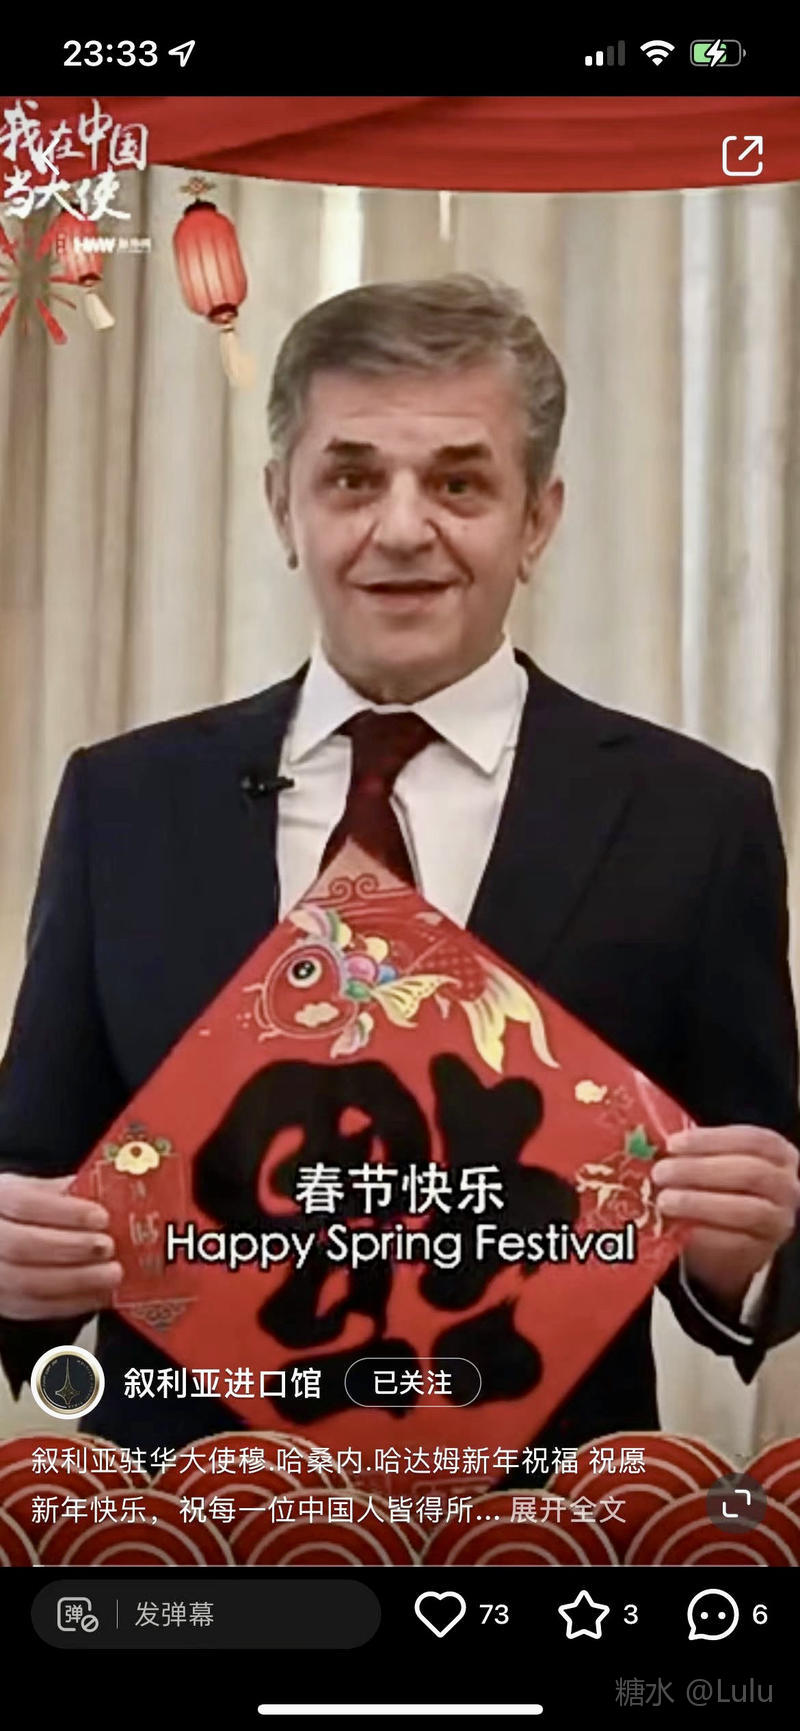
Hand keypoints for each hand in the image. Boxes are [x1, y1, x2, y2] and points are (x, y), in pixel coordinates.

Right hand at [0, 1172, 121, 1320]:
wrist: (3, 1238)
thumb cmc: (23, 1212)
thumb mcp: (36, 1189)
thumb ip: (67, 1192)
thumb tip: (111, 1192)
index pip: (25, 1204)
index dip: (66, 1212)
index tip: (101, 1217)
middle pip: (23, 1246)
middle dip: (73, 1248)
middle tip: (108, 1247)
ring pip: (27, 1284)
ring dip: (77, 1280)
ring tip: (111, 1273)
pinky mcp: (5, 1303)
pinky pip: (34, 1309)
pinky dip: (72, 1304)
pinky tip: (100, 1294)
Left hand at [651, 1126, 799, 1310]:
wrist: (730, 1241)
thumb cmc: (718, 1189)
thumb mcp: (713, 1163)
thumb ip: (693, 1152)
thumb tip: (651, 1141)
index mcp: (777, 1154)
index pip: (752, 1140)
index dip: (711, 1139)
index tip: (673, 1144)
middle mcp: (786, 1186)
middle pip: (749, 1172)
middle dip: (699, 1171)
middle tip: (660, 1173)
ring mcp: (778, 1221)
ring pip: (746, 1209)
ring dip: (699, 1203)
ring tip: (664, 1201)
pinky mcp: (761, 1252)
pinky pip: (734, 1242)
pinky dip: (703, 1233)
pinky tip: (678, 1228)